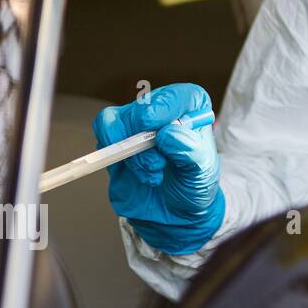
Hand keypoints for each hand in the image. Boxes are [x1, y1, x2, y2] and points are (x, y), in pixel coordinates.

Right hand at [93, 83, 224, 254]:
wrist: (174, 212)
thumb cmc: (193, 185)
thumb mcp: (202, 173)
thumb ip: (189, 151)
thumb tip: (168, 132)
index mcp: (191, 110)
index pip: (178, 95)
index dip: (166, 108)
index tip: (160, 133)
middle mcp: (162, 111)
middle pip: (142, 106)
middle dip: (144, 138)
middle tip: (158, 164)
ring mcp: (136, 124)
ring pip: (118, 120)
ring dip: (130, 150)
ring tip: (152, 172)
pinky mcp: (115, 140)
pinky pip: (104, 134)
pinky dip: (114, 154)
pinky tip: (139, 173)